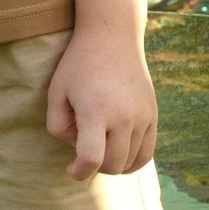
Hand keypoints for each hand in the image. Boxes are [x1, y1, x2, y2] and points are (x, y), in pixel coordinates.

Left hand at [46, 26, 156, 181]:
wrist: (113, 37)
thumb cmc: (78, 65)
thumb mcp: (55, 92)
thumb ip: (58, 127)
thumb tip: (77, 149)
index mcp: (96, 111)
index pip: (92, 159)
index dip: (79, 172)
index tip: (71, 169)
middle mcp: (124, 116)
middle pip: (112, 165)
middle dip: (94, 167)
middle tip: (82, 148)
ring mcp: (142, 117)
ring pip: (129, 163)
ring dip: (112, 163)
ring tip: (99, 146)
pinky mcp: (153, 116)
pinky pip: (146, 154)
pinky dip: (132, 162)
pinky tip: (118, 154)